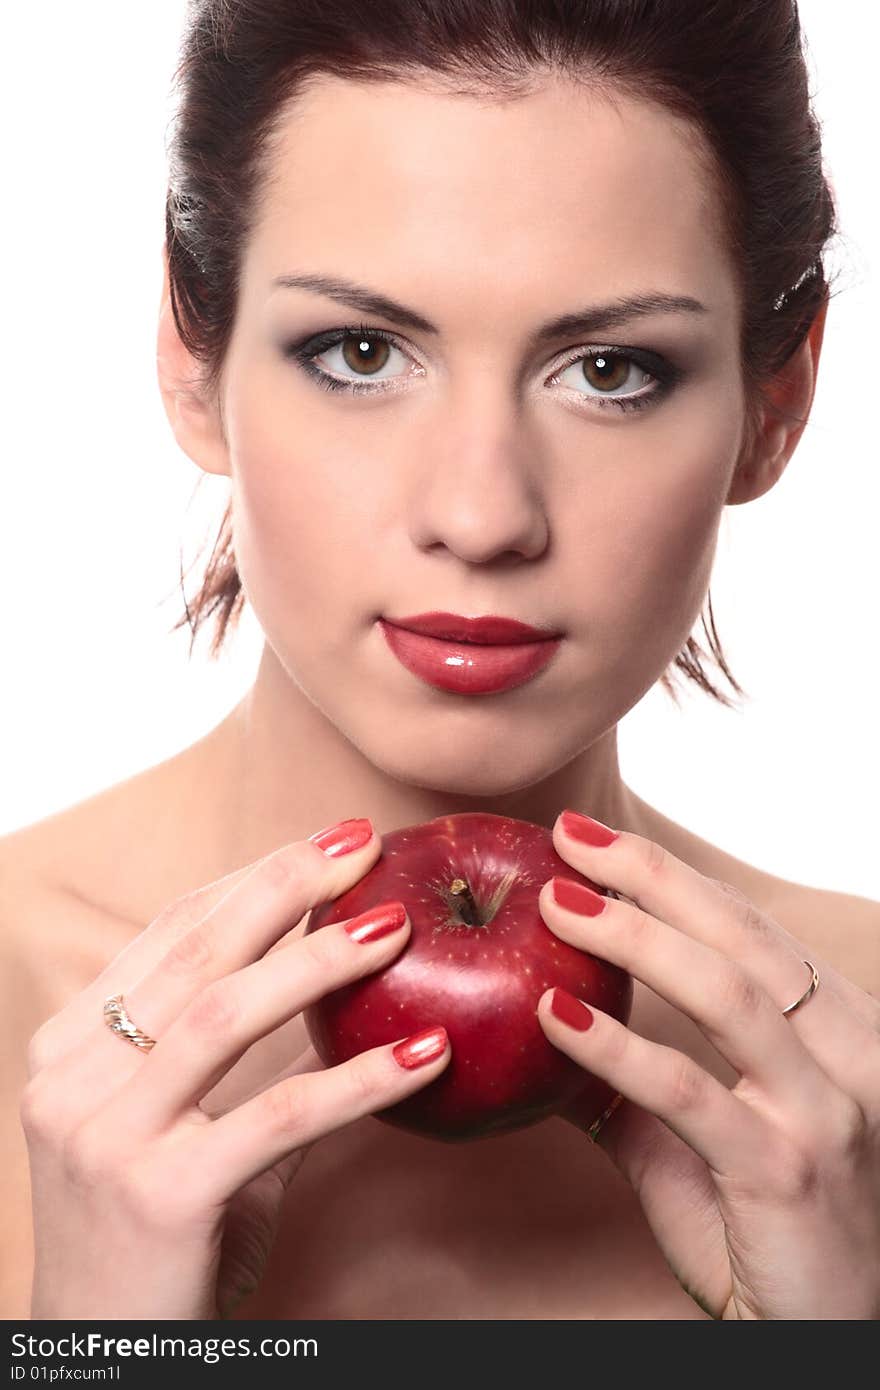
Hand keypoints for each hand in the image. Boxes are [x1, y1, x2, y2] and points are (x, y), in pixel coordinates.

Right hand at [21, 818, 450, 1320]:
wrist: (105, 1360)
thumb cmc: (154, 1233)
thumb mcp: (176, 1123)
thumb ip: (234, 1052)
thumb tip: (329, 969)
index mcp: (68, 1045)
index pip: (168, 933)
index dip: (251, 878)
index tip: (327, 842)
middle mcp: (72, 1078)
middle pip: (193, 953)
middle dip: (284, 885)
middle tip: (363, 843)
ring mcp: (105, 1135)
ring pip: (225, 1017)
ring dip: (319, 962)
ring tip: (397, 924)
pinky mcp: (158, 1195)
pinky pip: (279, 1117)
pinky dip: (360, 1080)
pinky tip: (426, 1055)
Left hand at [535, 809, 879, 1319]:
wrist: (822, 1338)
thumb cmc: (768, 1231)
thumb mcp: (702, 1140)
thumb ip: (639, 1086)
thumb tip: (553, 1027)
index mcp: (836, 1035)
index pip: (748, 931)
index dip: (670, 878)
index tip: (590, 840)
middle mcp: (845, 1059)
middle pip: (743, 939)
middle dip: (652, 877)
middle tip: (567, 839)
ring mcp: (823, 1113)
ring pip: (729, 995)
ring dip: (635, 938)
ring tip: (556, 903)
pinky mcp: (785, 1171)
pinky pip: (691, 1093)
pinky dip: (616, 1047)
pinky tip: (553, 1014)